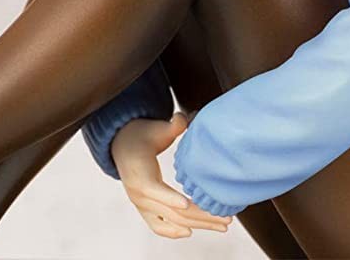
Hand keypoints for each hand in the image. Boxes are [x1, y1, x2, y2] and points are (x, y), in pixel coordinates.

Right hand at [111, 112, 233, 238]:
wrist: (122, 146)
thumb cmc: (141, 135)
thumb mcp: (156, 128)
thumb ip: (173, 125)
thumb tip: (186, 117)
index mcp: (139, 173)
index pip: (153, 189)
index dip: (169, 197)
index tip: (187, 203)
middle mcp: (139, 194)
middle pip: (171, 212)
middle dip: (201, 216)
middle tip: (226, 219)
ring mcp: (142, 205)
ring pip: (171, 222)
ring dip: (198, 225)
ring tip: (222, 225)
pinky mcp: (145, 210)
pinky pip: (159, 227)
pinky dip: (174, 232)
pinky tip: (192, 231)